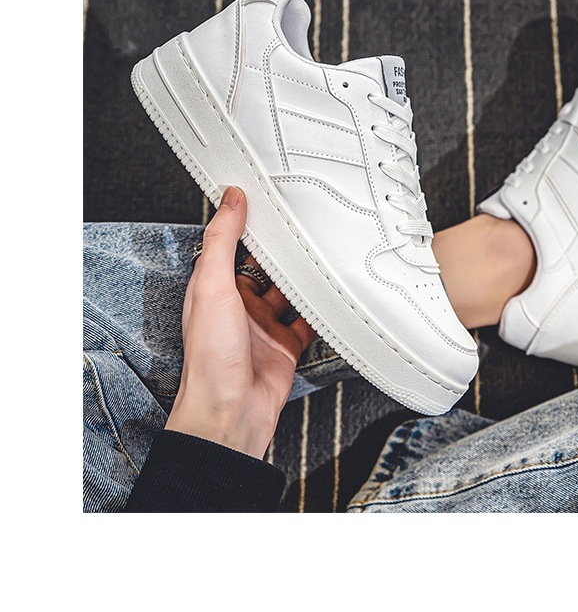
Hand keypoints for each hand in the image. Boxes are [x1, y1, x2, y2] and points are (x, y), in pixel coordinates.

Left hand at [166, 186, 315, 457]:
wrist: (230, 411)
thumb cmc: (210, 358)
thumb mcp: (211, 286)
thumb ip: (221, 241)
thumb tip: (230, 200)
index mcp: (214, 290)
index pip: (234, 248)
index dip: (250, 226)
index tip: (268, 201)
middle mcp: (239, 307)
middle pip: (267, 269)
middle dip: (284, 251)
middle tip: (306, 225)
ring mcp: (264, 327)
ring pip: (290, 292)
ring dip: (305, 278)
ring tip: (325, 253)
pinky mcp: (287, 346)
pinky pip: (309, 321)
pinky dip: (322, 310)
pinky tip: (333, 295)